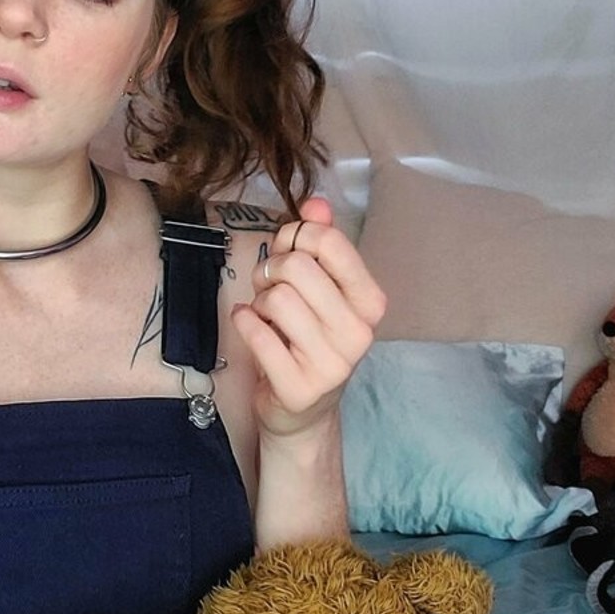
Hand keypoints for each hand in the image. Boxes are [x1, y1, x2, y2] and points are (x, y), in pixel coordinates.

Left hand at [231, 198, 385, 441]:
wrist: (302, 410)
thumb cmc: (306, 337)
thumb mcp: (318, 287)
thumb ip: (318, 242)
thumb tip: (316, 203)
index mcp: (370, 301)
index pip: (330, 243)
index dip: (297, 237)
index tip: (288, 251)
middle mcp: (359, 332)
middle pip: (297, 267)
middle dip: (271, 269)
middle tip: (269, 287)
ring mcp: (332, 364)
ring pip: (276, 298)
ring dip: (259, 301)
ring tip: (266, 315)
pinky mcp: (299, 387)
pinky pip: (256, 333)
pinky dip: (244, 322)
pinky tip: (250, 326)